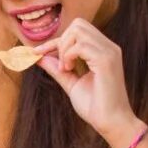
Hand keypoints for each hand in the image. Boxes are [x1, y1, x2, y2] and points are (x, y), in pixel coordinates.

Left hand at [39, 19, 141, 146]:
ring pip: (78, 30)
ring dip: (64, 49)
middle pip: (78, 24)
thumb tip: (39, 57)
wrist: (111, 123)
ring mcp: (110, 52)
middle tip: (61, 65)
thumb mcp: (71, 83)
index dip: (55, 41)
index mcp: (103, 51)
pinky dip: (68, 56)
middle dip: (61, 41)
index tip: (36, 53)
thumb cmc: (95, 106)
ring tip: (66, 69)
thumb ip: (57, 69)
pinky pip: (81, 45)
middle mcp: (109, 47)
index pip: (77, 32)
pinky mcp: (107, 60)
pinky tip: (69, 70)